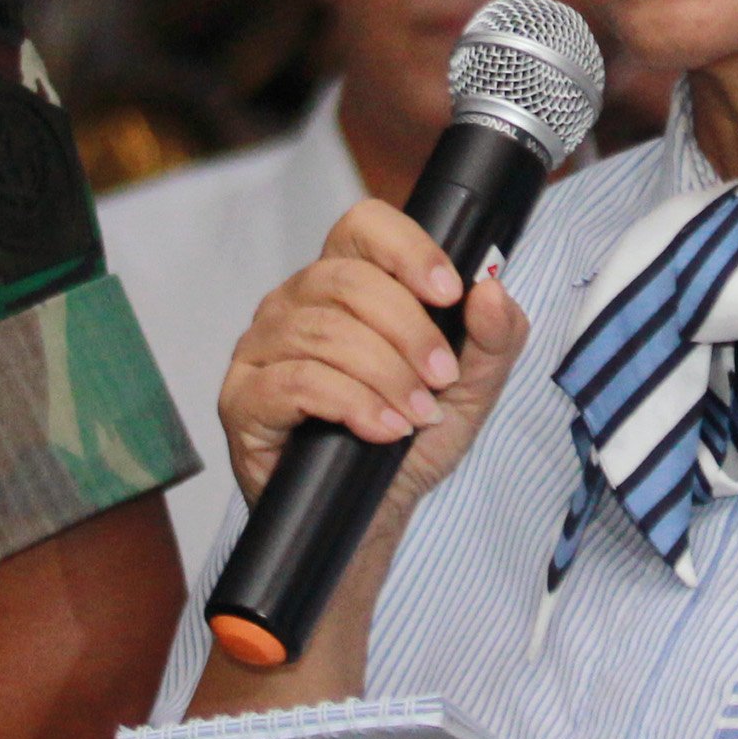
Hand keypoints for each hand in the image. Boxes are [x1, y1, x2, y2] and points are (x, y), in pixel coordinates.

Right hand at [216, 197, 528, 514]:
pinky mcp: (243, 399)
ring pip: (324, 332)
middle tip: (442, 378)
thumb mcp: (471, 388)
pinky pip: (297, 381)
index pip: (362, 226)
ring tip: (417, 415)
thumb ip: (494, 336)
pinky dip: (353, 404)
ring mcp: (261, 348)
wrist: (374, 512)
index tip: (449, 292)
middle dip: (409, 331)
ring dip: (386, 375)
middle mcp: (293, 303)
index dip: (407, 249)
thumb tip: (491, 289)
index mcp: (343, 283)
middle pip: (347, 280)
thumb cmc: (409, 437)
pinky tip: (383, 429)